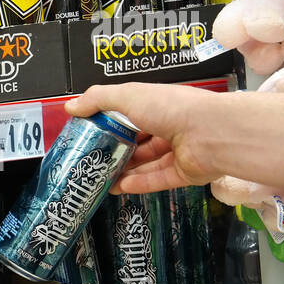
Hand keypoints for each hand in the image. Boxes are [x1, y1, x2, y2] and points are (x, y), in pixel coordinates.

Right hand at [64, 83, 222, 194]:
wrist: (212, 133)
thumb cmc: (173, 108)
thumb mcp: (128, 95)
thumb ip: (98, 99)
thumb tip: (71, 106)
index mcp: (158, 106)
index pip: (131, 114)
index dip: (110, 123)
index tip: (88, 133)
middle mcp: (170, 127)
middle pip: (138, 142)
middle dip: (115, 151)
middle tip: (91, 159)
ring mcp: (178, 152)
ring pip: (146, 164)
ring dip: (123, 170)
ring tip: (99, 177)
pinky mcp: (184, 173)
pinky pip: (158, 180)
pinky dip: (138, 184)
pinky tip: (118, 187)